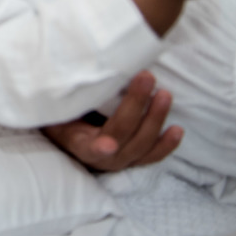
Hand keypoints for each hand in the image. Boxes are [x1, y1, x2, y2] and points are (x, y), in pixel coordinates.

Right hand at [42, 71, 182, 170]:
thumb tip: (77, 75)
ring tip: (164, 94)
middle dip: (137, 105)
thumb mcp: (59, 106)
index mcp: (78, 144)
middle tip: (146, 77)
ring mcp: (121, 160)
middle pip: (123, 134)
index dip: (99, 147)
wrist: (69, 131)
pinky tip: (177, 129)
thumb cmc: (63, 113)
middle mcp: (102, 158)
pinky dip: (166, 143)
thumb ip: (71, 98)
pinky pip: (153, 155)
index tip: (109, 144)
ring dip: (156, 119)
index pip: (89, 147)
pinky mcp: (135, 158)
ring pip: (143, 144)